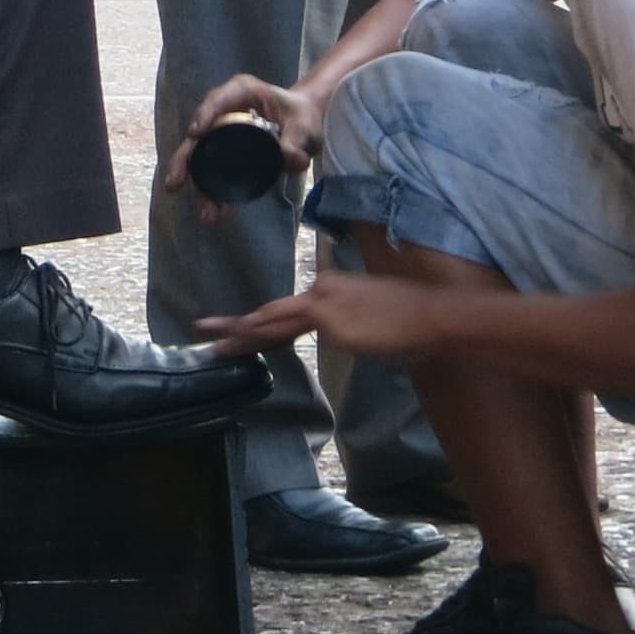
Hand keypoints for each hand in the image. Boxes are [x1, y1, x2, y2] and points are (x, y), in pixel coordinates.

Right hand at [158, 71, 323, 217]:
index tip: (195, 134)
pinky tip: (216, 212)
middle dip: (185, 162)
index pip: (217, 100)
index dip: (204, 115)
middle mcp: (224, 110)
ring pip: (201, 159)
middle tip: (174, 184)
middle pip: (198, 135)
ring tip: (208, 213)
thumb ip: (298, 141)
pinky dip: (212, 191)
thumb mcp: (304, 127)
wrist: (303, 124)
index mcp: (242, 91)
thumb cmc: (302, 116)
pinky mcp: (223, 152)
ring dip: (199, 186)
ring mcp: (220, 132)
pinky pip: (211, 171)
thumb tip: (290, 158)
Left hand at [193, 266, 453, 362]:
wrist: (430, 316)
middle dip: (238, 324)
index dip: (263, 322)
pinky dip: (259, 335)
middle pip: (272, 312)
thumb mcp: (378, 320)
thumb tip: (355, 333)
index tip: (241, 327)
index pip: (291, 312)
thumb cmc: (414, 323)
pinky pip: (288, 331)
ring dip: (239, 332)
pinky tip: (240, 339)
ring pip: (271, 320)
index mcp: (334, 292)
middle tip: (204, 328)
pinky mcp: (327, 320)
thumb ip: (357, 324)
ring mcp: (323, 305)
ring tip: (211, 341)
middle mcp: (323, 292)